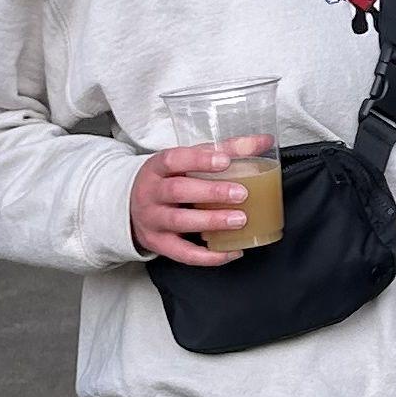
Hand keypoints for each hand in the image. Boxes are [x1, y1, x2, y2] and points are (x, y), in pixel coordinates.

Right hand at [130, 136, 268, 266]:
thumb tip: (264, 141)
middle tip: (241, 193)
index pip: (173, 159)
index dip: (199, 160)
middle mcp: (151, 193)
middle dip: (211, 192)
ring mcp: (153, 220)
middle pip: (177, 191)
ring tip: (239, 220)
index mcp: (157, 168)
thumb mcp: (187, 162)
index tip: (225, 160)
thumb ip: (224, 150)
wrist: (132, 206)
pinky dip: (209, 255)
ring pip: (180, 221)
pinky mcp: (159, 244)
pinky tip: (232, 250)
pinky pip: (184, 253)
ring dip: (212, 221)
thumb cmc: (168, 180)